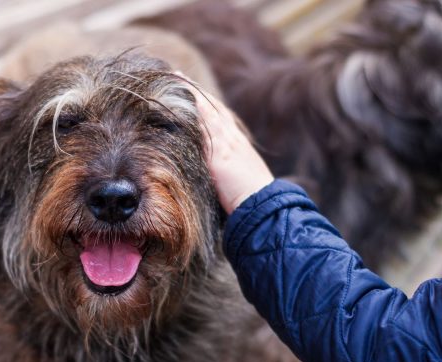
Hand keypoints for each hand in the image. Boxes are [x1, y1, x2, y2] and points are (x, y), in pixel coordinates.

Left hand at [190, 86, 273, 213]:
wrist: (262, 204)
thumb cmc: (249, 199)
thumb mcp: (236, 181)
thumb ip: (223, 172)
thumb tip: (212, 175)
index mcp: (238, 145)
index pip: (221, 119)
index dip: (208, 106)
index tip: (196, 94)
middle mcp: (233, 138)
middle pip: (214, 108)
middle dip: (198, 93)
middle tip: (182, 77)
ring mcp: (228, 142)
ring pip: (210, 110)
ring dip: (194, 93)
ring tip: (179, 78)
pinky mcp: (221, 150)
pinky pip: (207, 122)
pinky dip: (197, 108)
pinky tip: (186, 96)